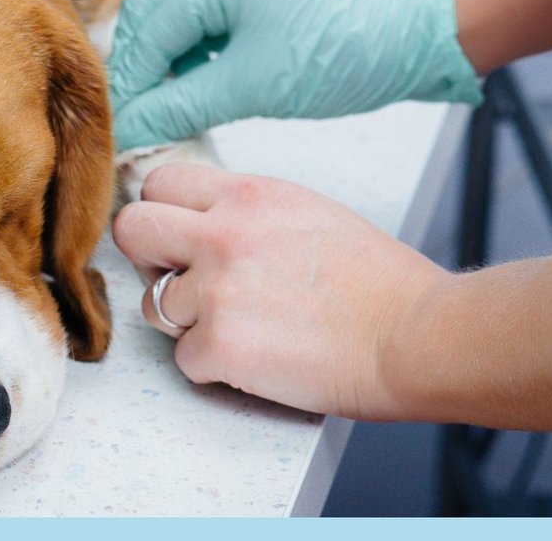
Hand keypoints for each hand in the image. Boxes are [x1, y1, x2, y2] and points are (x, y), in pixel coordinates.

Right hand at [107, 0, 481, 149]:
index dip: (131, 81)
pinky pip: (197, 3)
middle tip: (132, 109)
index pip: (152, 29)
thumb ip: (179, 107)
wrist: (406, 45)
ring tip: (160, 91)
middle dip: (138, 60)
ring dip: (158, 46)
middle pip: (150, 6)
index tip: (119, 121)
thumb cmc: (340, 57)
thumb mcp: (248, 89)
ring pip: (169, 1)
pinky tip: (189, 72)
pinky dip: (184, 37)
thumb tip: (130, 130)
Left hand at [113, 163, 448, 419]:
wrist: (420, 336)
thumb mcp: (307, 213)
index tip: (179, 238)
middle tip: (183, 280)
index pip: (159, 183)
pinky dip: (214, 368)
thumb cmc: (381, 285)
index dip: (165, 215)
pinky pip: (184, 359)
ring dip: (188, 322)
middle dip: (148, 259)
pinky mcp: (220, 345)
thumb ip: (247, 212)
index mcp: (248, 195)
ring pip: (153, 304)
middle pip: (131, 229)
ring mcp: (216, 290)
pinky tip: (258, 360)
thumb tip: (203, 222)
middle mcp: (224, 234)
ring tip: (243, 328)